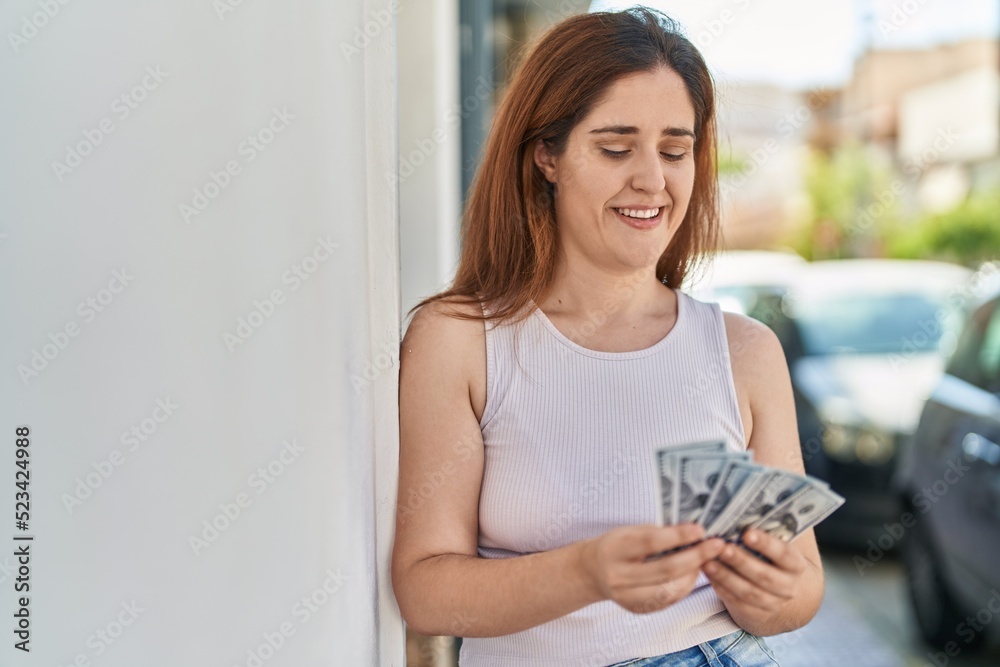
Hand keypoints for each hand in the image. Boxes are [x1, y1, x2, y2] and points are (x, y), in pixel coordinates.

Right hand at [580, 524, 725, 613]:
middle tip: (716, 546)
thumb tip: (691, 532)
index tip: (699, 530)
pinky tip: (691, 575)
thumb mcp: (628, 531)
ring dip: (693, 575)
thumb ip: (655, 532)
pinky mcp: (636, 609)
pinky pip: (667, 601)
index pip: (651, 542)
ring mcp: (627, 597)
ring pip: (669, 590)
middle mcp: (618, 576)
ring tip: (705, 561)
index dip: (678, 536)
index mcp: (615, 549)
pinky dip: (683, 588)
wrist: (591, 572)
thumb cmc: (616, 545)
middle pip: (665, 570)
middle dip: (696, 557)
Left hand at [702, 528, 812, 633]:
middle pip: (764, 576)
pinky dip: (721, 588)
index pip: (785, 554)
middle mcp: (789, 586)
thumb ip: (766, 526)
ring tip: (707, 561)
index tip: (747, 533)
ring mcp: (773, 603)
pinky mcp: (755, 614)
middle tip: (720, 547)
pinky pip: (736, 602)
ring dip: (726, 576)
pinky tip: (708, 574)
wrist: (779, 593)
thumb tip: (749, 495)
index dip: (767, 544)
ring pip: (748, 591)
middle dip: (740, 561)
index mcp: (796, 565)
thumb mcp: (776, 543)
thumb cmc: (771, 557)